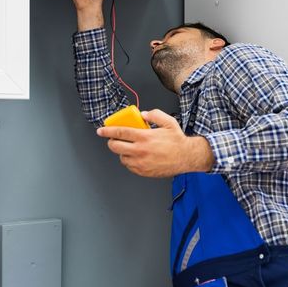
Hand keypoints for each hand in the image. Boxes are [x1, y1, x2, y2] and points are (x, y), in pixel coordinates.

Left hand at [96, 109, 214, 177]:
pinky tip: (137, 156)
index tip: (101, 130)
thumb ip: (154, 115)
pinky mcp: (143, 171)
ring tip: (130, 147)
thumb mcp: (168, 122)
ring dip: (122, 152)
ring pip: (122, 157)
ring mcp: (141, 162)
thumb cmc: (177, 141)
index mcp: (144, 137)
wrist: (186, 157)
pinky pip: (129, 166)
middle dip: (111, 142)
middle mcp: (140, 150)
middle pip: (115, 146)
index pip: (120, 132)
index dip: (108, 130)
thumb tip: (142, 115)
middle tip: (114, 139)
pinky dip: (130, 160)